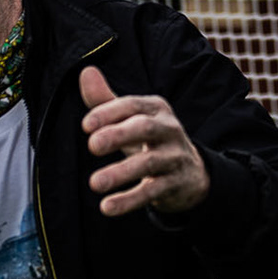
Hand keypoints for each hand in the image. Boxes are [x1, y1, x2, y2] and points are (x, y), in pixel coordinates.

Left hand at [79, 65, 209, 216]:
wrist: (192, 173)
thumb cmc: (151, 140)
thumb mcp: (131, 120)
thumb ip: (106, 100)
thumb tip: (85, 71)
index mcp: (156, 109)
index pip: (133, 105)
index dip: (110, 112)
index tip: (85, 125)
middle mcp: (169, 129)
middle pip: (145, 128)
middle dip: (118, 135)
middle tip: (92, 146)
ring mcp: (174, 157)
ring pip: (149, 163)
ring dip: (121, 173)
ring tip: (94, 183)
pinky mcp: (174, 184)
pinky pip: (152, 192)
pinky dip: (130, 200)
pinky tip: (107, 207)